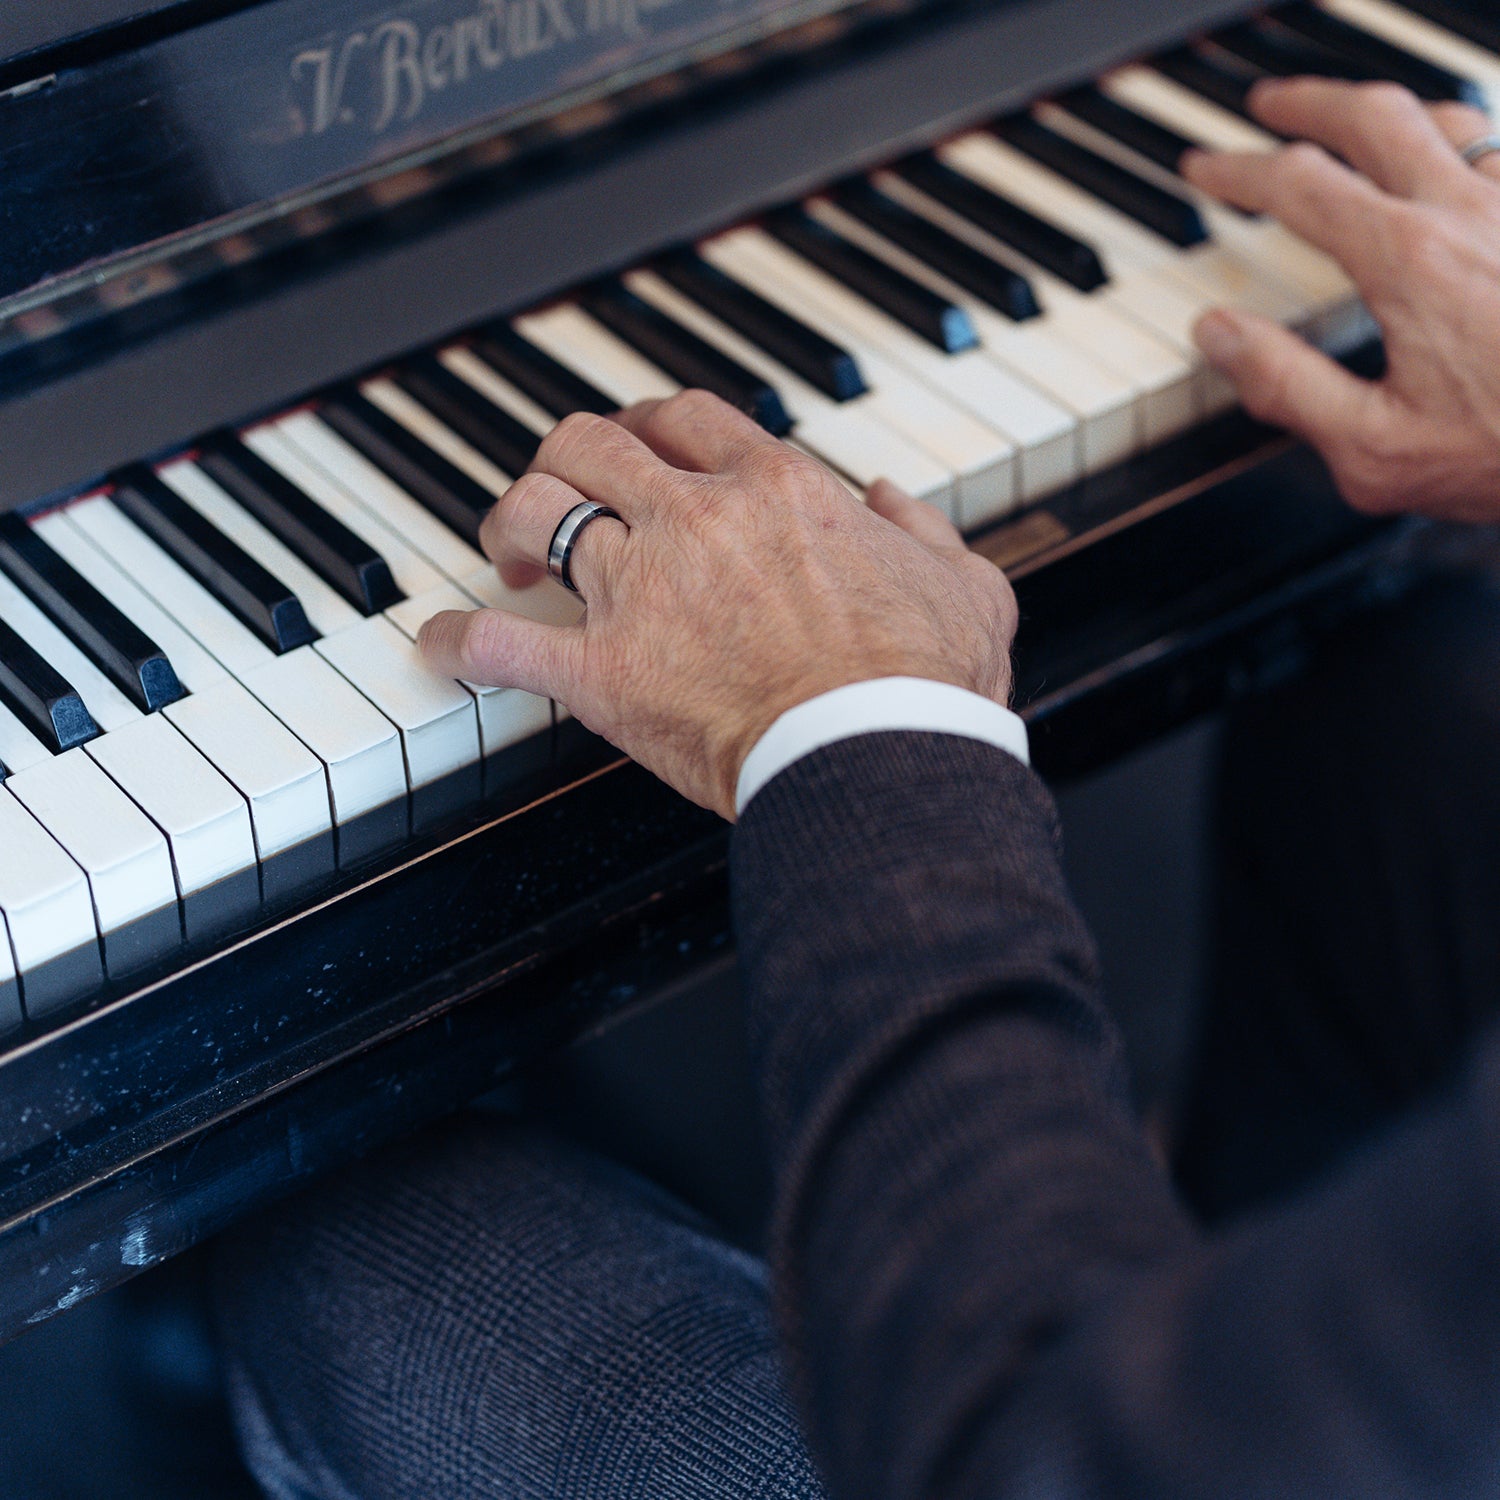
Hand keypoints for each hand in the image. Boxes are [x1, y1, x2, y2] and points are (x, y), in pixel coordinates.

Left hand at [418, 391, 1017, 818]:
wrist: (881, 754)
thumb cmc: (925, 682)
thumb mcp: (965, 584)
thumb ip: (924, 530)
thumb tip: (894, 500)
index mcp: (775, 490)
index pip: (685, 418)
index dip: (647, 424)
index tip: (638, 446)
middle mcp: (695, 522)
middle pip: (591, 444)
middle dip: (565, 458)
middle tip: (562, 492)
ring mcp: (642, 592)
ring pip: (537, 513)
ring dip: (511, 525)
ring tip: (510, 555)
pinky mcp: (607, 674)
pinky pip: (500, 646)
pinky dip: (458, 642)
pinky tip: (439, 645)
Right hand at [1182, 76, 1499, 520]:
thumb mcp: (1375, 449)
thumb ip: (1287, 386)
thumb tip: (1218, 335)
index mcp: (1408, 263)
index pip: (1299, 187)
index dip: (1237, 171)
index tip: (1204, 168)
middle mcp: (1469, 213)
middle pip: (1375, 116)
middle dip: (1308, 102)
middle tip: (1268, 105)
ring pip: (1450, 116)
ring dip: (1387, 109)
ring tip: (1352, 122)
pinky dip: (1461, 143)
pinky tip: (1452, 167)